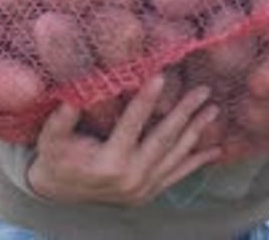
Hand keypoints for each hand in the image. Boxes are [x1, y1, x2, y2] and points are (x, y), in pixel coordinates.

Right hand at [27, 74, 220, 205]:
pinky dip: (196, 162)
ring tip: (213, 109)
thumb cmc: (56, 157)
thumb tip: (77, 90)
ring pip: (175, 155)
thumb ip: (65, 116)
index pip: (132, 124)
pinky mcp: (149, 192)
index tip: (162, 75)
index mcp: (109, 163)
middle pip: (163, 139)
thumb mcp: (52, 136)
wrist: (58, 191)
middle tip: (203, 90)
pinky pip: (177, 174)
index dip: (146, 99)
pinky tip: (215, 150)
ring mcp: (143, 188)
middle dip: (185, 112)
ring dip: (196, 131)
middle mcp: (131, 178)